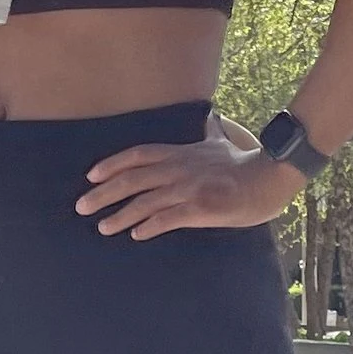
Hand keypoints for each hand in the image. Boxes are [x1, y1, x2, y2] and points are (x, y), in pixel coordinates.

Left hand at [77, 132, 299, 239]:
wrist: (270, 177)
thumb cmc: (245, 164)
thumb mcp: (221, 143)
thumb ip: (209, 134)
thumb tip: (211, 119)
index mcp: (180, 153)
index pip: (138, 155)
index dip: (111, 164)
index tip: (91, 176)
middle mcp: (179, 168)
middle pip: (132, 179)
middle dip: (103, 193)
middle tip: (82, 206)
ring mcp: (189, 188)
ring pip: (145, 201)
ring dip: (121, 215)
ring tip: (103, 227)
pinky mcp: (201, 208)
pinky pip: (168, 218)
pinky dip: (149, 226)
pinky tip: (137, 234)